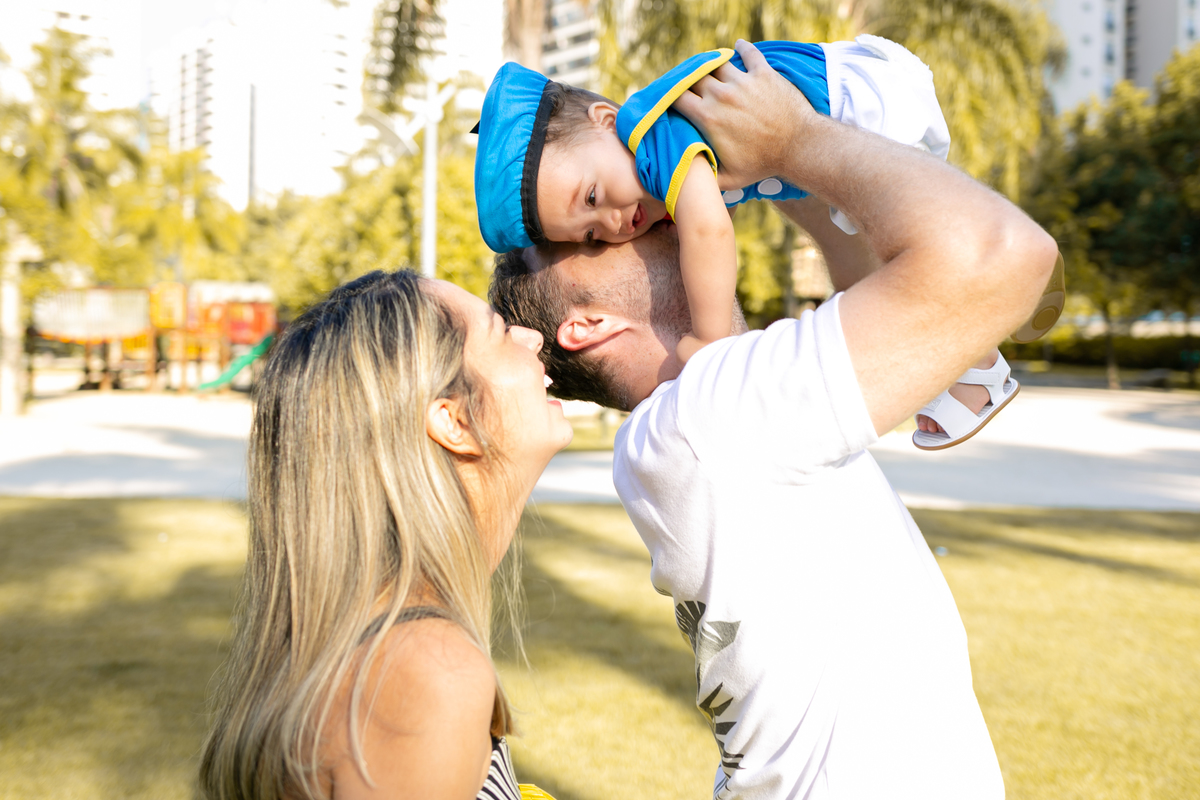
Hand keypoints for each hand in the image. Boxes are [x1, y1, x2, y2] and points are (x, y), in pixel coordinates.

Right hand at [672, 40, 816, 190]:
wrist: (797, 148)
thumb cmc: (762, 165)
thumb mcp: (728, 179)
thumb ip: (704, 177)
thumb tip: (685, 177)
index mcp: (708, 117)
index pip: (677, 97)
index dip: (670, 96)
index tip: (670, 98)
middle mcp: (721, 94)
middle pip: (694, 77)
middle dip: (688, 79)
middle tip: (689, 83)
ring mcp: (743, 81)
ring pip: (718, 62)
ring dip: (712, 64)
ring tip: (711, 67)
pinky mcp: (764, 73)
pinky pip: (749, 53)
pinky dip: (742, 47)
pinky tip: (738, 46)